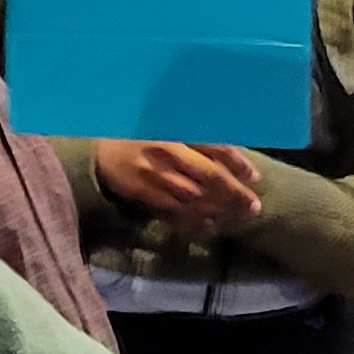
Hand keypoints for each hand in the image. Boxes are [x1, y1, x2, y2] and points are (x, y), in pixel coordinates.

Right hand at [93, 140, 263, 235]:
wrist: (99, 151)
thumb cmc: (140, 136)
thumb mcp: (168, 129)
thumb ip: (196, 140)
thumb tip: (232, 157)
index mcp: (176, 133)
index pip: (213, 147)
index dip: (237, 162)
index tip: (254, 177)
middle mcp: (166, 154)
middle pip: (208, 176)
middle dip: (233, 193)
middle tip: (253, 206)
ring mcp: (154, 177)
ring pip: (193, 198)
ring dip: (217, 209)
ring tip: (236, 216)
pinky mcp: (143, 194)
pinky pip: (172, 212)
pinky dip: (192, 221)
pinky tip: (208, 225)